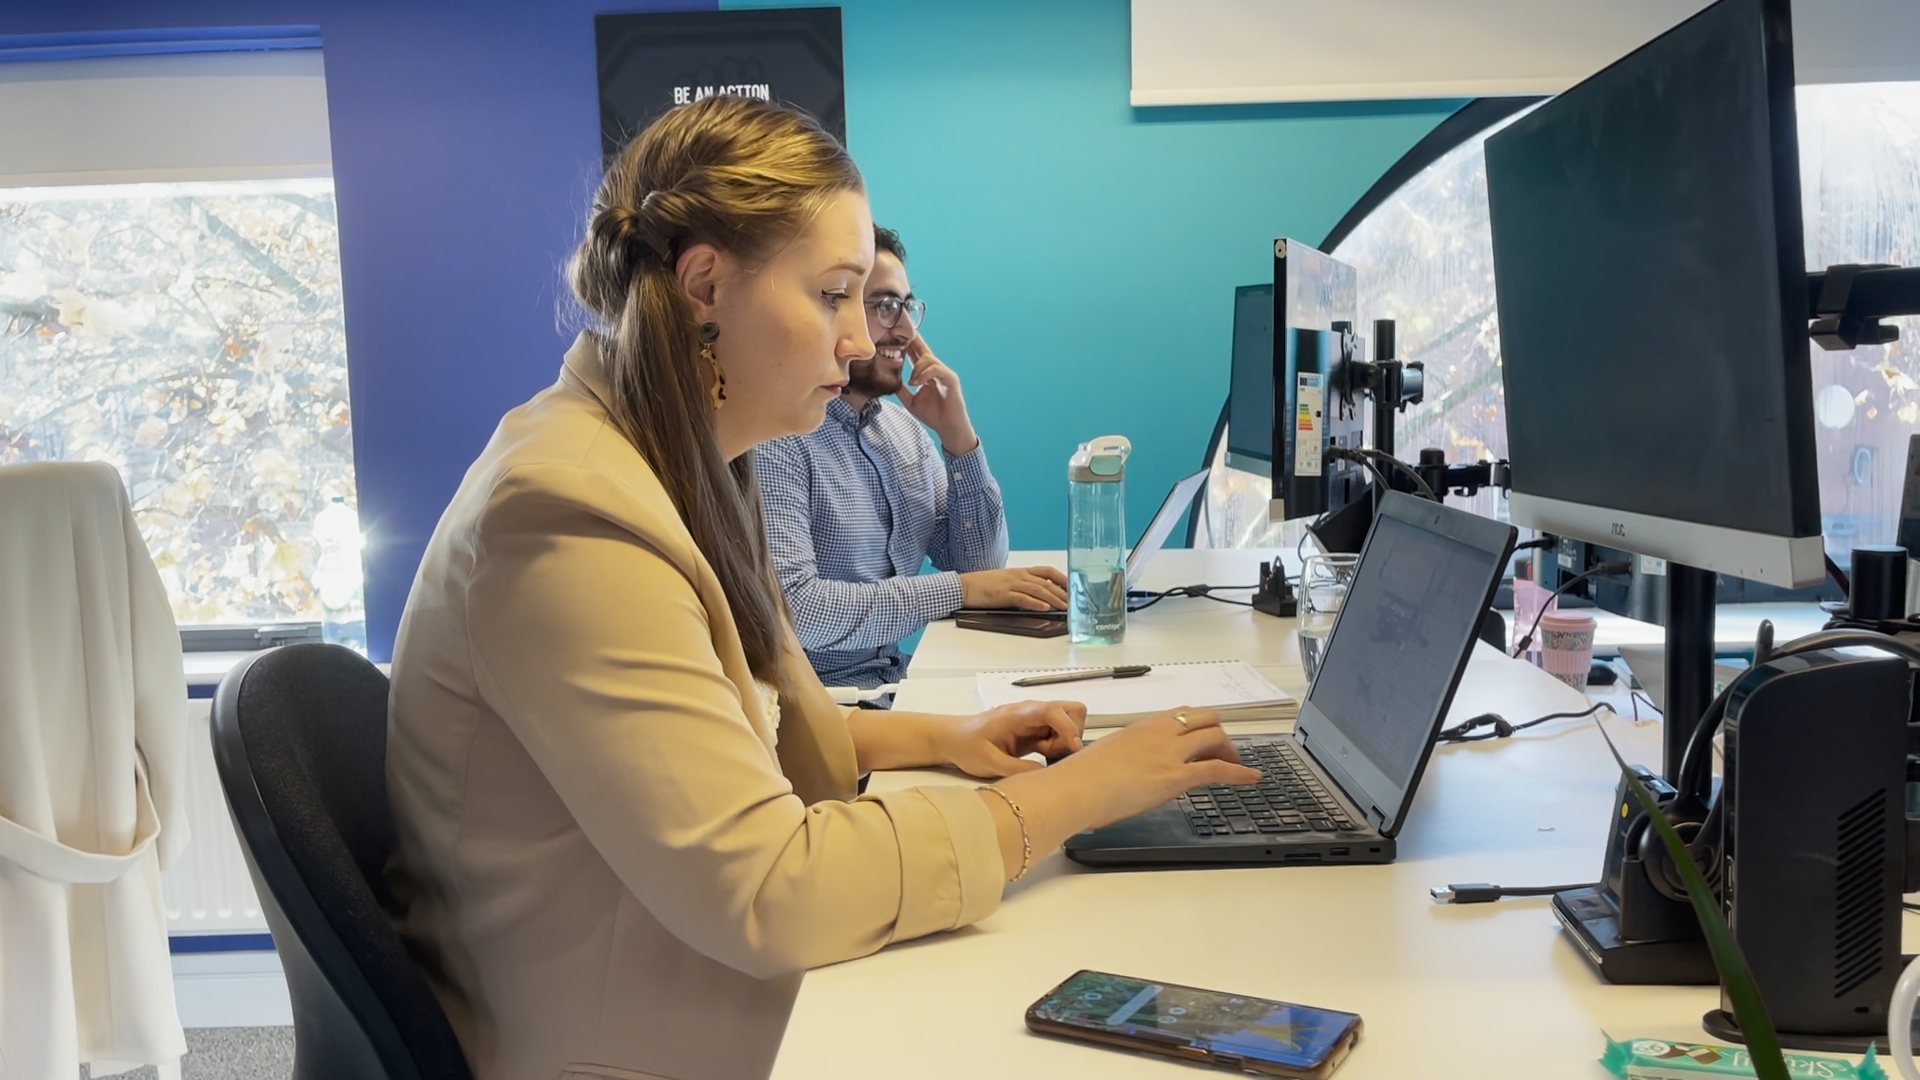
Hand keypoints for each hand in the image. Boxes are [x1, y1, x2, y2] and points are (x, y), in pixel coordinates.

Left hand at [897, 337, 977, 452]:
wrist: (948, 428)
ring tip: (912, 383)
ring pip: (928, 359)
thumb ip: (900, 389)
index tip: (895, 334)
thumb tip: (888, 380)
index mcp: (926, 374)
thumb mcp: (910, 401)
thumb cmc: (933, 415)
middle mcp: (935, 370)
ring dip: (916, 369)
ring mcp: (944, 373)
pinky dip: (924, 374)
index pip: (915, 355)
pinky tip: (917, 383)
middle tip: (902, 330)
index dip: (907, 345)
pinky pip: (936, 369)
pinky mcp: (951, 379)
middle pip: (923, 349)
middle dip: (912, 340)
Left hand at [935, 701, 1086, 777]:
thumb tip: (1047, 776)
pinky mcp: (1034, 729)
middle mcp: (1031, 712)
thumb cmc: (967, 747)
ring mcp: (1034, 719)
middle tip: (1054, 754)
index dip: (1068, 728)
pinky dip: (1058, 746)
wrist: (953, 739)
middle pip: (1071, 710)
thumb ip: (1019, 769)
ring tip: (1044, 757)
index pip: (1054, 710)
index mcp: (1019, 715)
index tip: (1072, 749)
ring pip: (1068, 722)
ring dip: (1065, 741)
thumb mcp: (990, 763)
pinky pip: (1057, 733)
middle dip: (1072, 733)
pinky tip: (1041, 757)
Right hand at [961, 566, 1068, 610]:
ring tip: (1064, 607)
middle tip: (1074, 602)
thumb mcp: (1007, 582)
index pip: (1047, 571)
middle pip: (1046, 582)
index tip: (1072, 587)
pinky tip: (1045, 608)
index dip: (1062, 578)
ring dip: (1054, 598)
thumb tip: (1039, 598)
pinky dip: (1035, 603)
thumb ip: (1023, 587)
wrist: (965, 586)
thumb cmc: (984, 585)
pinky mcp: (1004, 594)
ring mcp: (1011, 584)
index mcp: (1021, 572)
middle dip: (1062, 592)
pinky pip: (1023, 598)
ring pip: (1038, 590)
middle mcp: (1019, 575)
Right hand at [1047, 708, 1261, 827]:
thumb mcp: (1108, 756)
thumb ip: (1128, 757)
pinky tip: (1252, 778)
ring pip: (1215, 737)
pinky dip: (1240, 773)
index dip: (1199, 725)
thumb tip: (1137, 770)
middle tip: (1223, 752)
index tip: (1204, 738)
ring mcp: (1170, 752)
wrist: (1075, 788)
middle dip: (1219, 734)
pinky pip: (1218, 769)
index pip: (1181, 715)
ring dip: (1231, 750)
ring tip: (1238, 765)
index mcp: (1142, 727)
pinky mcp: (1177, 775)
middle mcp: (1160, 733)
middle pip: (1205, 719)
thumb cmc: (1081, 778)